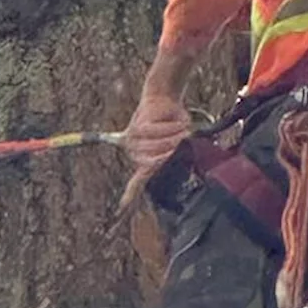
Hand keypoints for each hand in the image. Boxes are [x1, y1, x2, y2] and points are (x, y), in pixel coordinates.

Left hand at [117, 89, 190, 213]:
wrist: (164, 100)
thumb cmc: (173, 123)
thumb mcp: (179, 141)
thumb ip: (178, 154)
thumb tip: (183, 162)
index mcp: (145, 163)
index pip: (137, 183)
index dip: (130, 195)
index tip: (122, 208)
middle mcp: (136, 155)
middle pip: (157, 162)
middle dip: (174, 151)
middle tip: (186, 139)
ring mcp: (133, 143)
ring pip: (157, 147)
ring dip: (174, 137)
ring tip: (183, 130)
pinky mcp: (134, 129)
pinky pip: (155, 133)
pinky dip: (169, 128)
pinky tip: (177, 124)